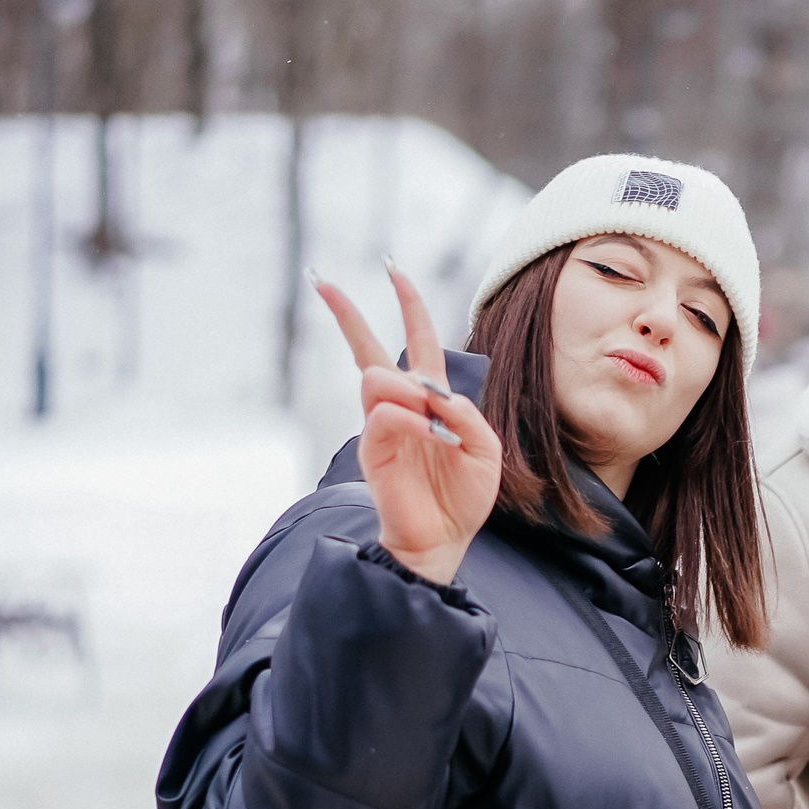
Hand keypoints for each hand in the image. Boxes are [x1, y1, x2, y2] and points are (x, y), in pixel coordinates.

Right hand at [314, 265, 503, 585]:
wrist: (443, 538)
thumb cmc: (464, 495)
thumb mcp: (485, 449)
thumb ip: (467, 414)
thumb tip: (434, 395)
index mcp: (431, 398)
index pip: (417, 341)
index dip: (408, 305)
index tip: (392, 270)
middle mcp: (400, 405)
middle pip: (366, 349)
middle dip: (346, 315)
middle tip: (324, 283)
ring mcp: (382, 425)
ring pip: (376, 377)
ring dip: (407, 389)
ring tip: (430, 416)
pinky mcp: (373, 447)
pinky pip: (385, 414)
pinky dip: (411, 420)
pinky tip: (431, 437)